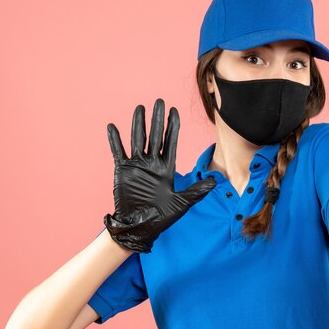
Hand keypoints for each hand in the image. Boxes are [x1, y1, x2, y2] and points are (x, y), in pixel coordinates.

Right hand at [103, 99, 216, 252]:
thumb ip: (197, 191)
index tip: (174, 111)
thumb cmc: (162, 217)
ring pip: (137, 139)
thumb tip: (216, 182)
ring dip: (138, 124)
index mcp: (166, 168)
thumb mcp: (182, 204)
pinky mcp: (122, 170)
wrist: (140, 227)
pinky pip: (118, 151)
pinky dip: (115, 140)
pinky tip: (112, 126)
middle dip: (158, 119)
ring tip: (140, 108)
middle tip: (160, 101)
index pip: (171, 142)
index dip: (172, 126)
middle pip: (155, 135)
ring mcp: (137, 165)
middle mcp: (152, 163)